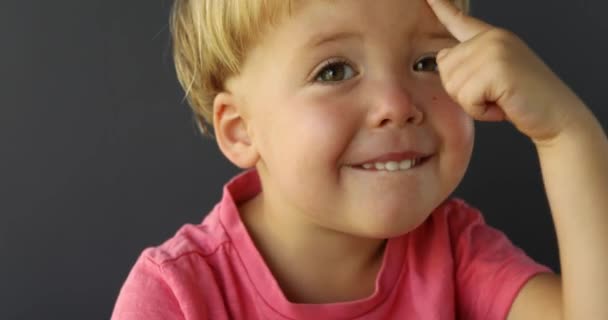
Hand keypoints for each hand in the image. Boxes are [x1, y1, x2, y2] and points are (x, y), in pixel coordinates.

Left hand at [426, 0, 588, 144]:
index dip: (441, 7)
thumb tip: (442, 57)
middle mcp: (492, 38)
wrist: (557, 115)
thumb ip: (468, 62)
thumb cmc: (525, 100)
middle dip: (462, 91)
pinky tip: (500, 106)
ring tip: (499, 99)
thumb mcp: (494, 74)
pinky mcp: (497, 69)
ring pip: (453, 86)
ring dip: (472, 103)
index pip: (459, 20)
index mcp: (492, 37)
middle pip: (445, 68)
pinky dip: (480, 111)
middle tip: (493, 94)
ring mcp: (495, 50)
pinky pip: (466, 98)